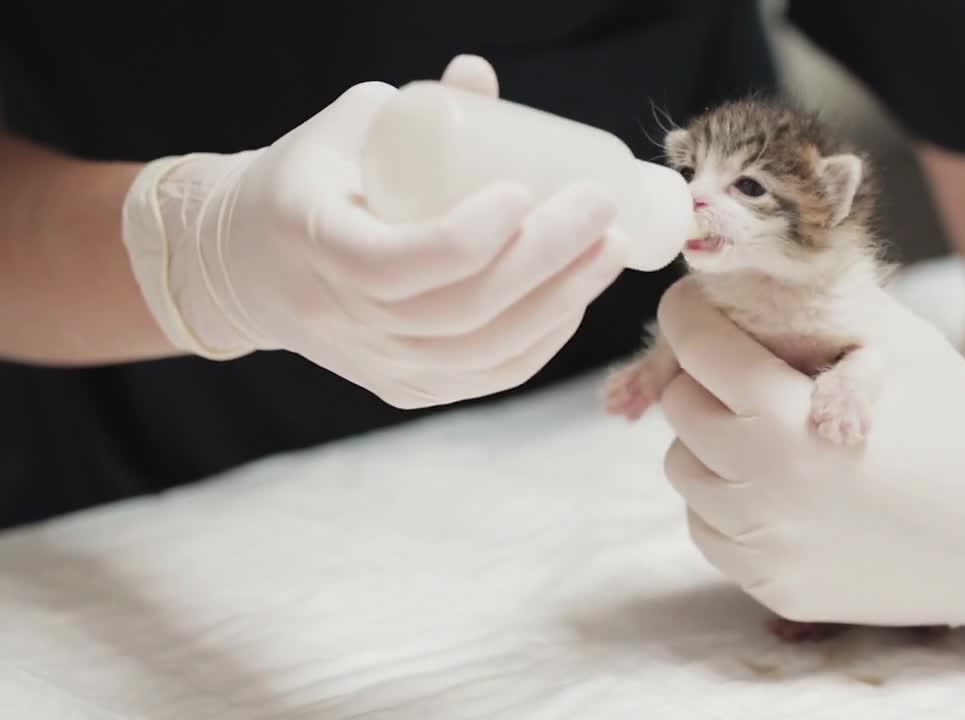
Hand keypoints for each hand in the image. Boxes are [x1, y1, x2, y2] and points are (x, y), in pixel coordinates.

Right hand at [122, 55, 624, 407]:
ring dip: (561, 302)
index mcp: (312, 244)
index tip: (524, 191)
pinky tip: (578, 298)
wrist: (253, 266)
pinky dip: (543, 342)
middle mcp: (340, 319)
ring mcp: (375, 363)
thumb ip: (416, 106)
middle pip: (460, 311)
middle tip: (600, 209)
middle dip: (546, 261)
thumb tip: (481, 73)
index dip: (469, 237)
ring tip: (610, 251)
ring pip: (483, 354)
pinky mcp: (405, 387)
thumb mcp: (345, 131)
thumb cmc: (311, 181)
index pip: (396, 264)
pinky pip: (486, 377)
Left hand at [656, 276, 964, 633]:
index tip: (695, 307)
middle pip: (678, 405)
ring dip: (709, 443)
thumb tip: (753, 273)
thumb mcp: (898, 348)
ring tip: (765, 433)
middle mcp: (762, 485)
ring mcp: (764, 545)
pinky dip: (726, 503)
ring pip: (683, 470)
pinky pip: (708, 529)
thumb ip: (818, 309)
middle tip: (740, 371)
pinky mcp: (773, 588)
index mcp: (786, 415)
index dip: (688, 314)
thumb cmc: (964, 429)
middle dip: (700, 376)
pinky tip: (778, 488)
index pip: (692, 345)